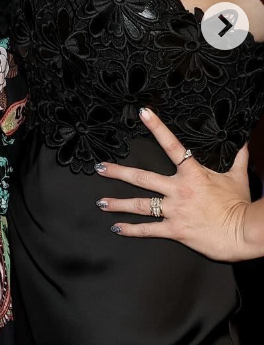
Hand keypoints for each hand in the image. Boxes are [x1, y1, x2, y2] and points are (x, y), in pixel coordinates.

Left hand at [95, 106, 255, 261]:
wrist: (245, 232)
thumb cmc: (240, 205)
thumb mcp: (238, 178)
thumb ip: (238, 159)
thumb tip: (244, 143)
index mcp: (193, 174)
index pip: (172, 145)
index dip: (157, 127)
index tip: (143, 113)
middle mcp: (178, 190)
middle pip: (142, 177)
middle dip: (118, 172)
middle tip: (99, 167)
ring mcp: (174, 210)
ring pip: (139, 205)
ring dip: (118, 203)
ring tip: (101, 202)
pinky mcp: (175, 229)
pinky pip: (148, 229)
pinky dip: (131, 229)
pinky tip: (117, 228)